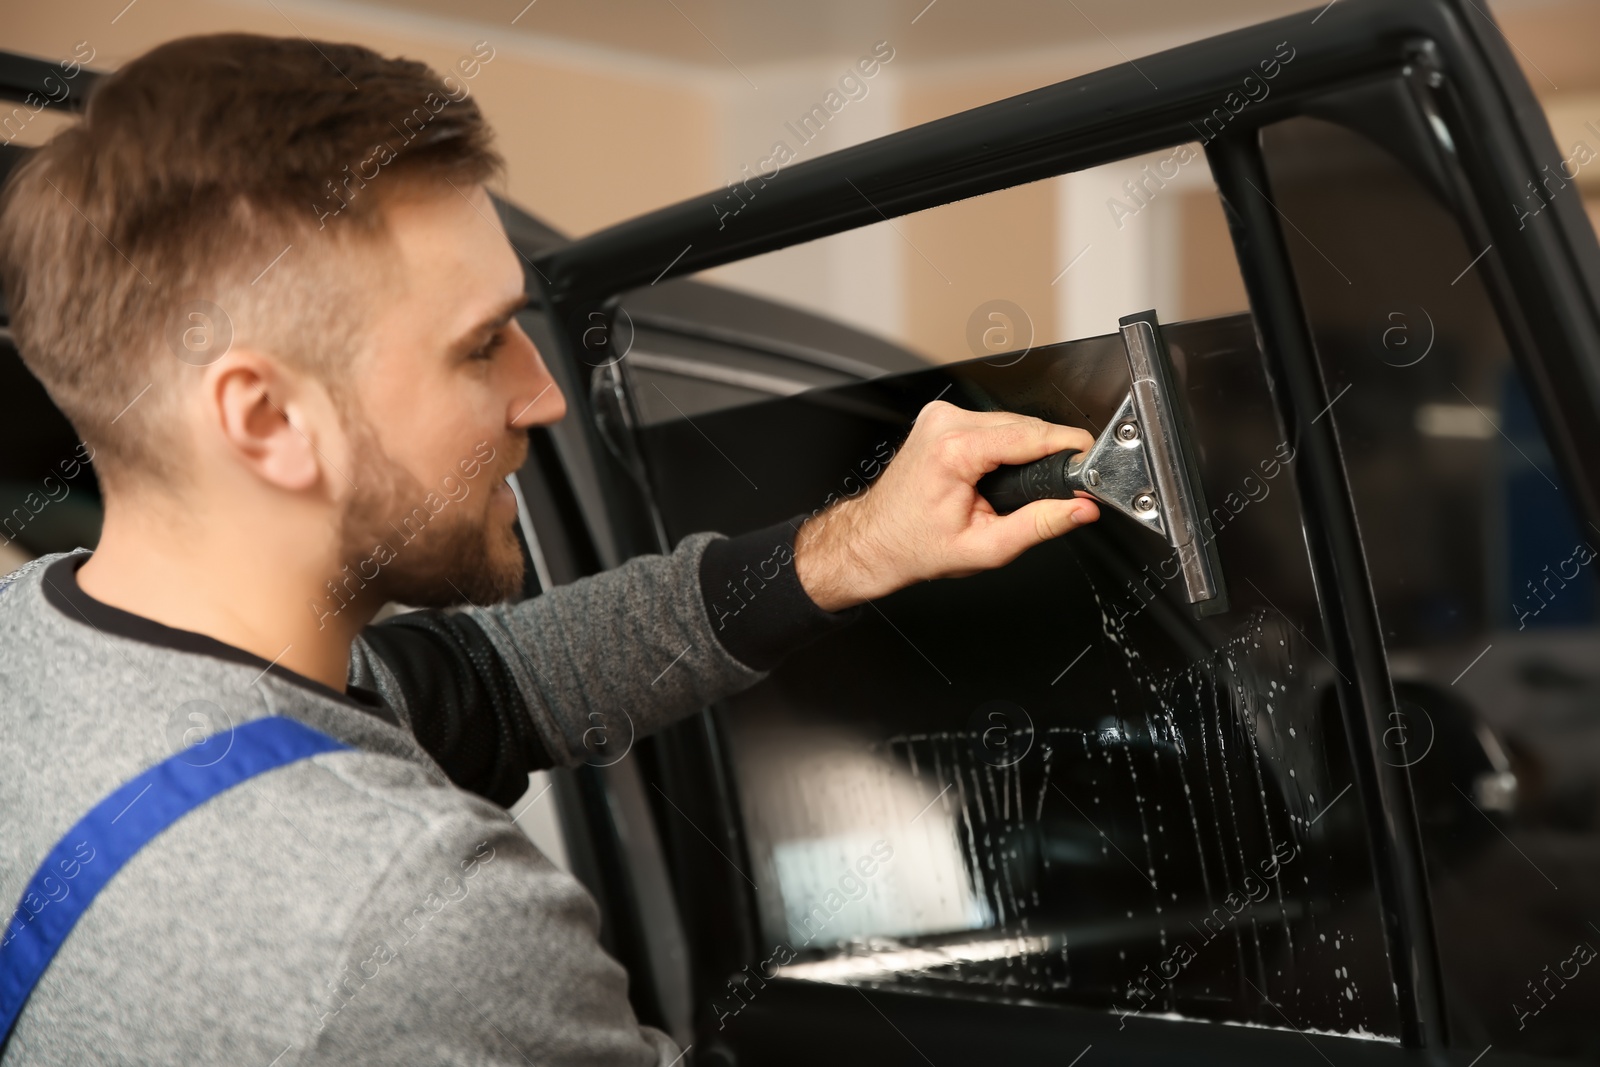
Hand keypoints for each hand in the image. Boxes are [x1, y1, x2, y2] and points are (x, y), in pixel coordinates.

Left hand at [793, 400, 1099, 610]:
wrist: (876, 541)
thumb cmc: (916, 545)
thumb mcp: (987, 547)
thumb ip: (1040, 525)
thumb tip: (1080, 508)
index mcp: (954, 450)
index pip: (1030, 434)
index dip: (1068, 447)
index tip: (1090, 460)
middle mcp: (945, 424)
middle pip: (1024, 426)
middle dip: (1047, 454)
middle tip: (1059, 488)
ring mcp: (940, 417)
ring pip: (1010, 422)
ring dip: (1026, 449)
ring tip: (1019, 487)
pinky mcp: (941, 418)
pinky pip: (992, 424)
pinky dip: (1006, 445)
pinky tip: (999, 472)